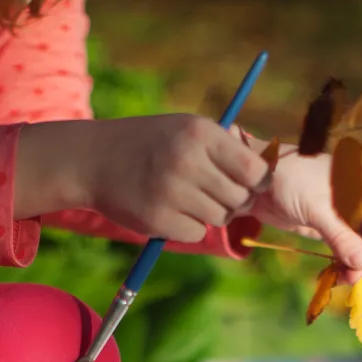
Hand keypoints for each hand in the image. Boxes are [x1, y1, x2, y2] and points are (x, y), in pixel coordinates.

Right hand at [61, 114, 268, 243]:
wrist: (94, 159)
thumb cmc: (150, 143)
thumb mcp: (185, 128)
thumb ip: (223, 147)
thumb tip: (267, 175)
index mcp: (201, 133)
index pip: (254, 170)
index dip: (257, 182)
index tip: (250, 185)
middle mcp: (188, 160)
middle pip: (239, 199)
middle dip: (232, 201)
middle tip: (213, 194)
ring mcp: (172, 191)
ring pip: (219, 218)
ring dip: (209, 214)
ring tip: (187, 198)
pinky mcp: (158, 218)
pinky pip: (195, 233)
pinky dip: (187, 227)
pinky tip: (170, 210)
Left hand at [242, 138, 361, 283]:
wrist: (255, 182)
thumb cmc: (288, 179)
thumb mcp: (316, 208)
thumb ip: (341, 236)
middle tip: (356, 275)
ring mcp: (347, 213)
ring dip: (358, 263)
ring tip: (344, 279)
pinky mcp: (331, 226)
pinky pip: (347, 248)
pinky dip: (345, 262)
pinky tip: (337, 275)